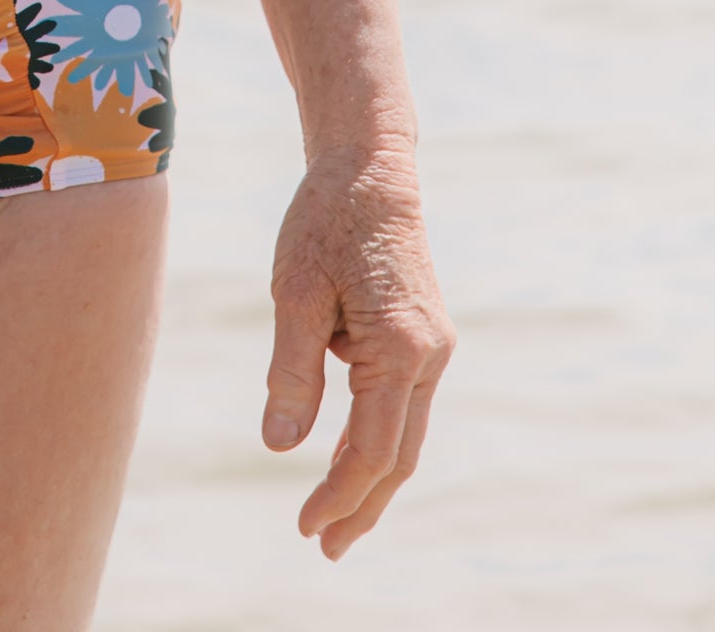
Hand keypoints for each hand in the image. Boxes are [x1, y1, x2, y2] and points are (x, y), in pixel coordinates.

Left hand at [262, 142, 453, 558]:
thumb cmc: (325, 221)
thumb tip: (280, 446)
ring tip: (332, 519)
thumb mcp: (294, 293)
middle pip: (399, 455)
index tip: (307, 529)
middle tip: (323, 547)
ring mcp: (433, 345)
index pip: (372, 449)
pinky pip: (401, 402)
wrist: (369, 167)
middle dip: (362, 505)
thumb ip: (291, 372)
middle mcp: (430, 354)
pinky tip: (342, 453)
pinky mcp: (424, 335)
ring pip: (404, 433)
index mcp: (401, 347)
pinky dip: (373, 435)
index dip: (341, 495)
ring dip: (369, 477)